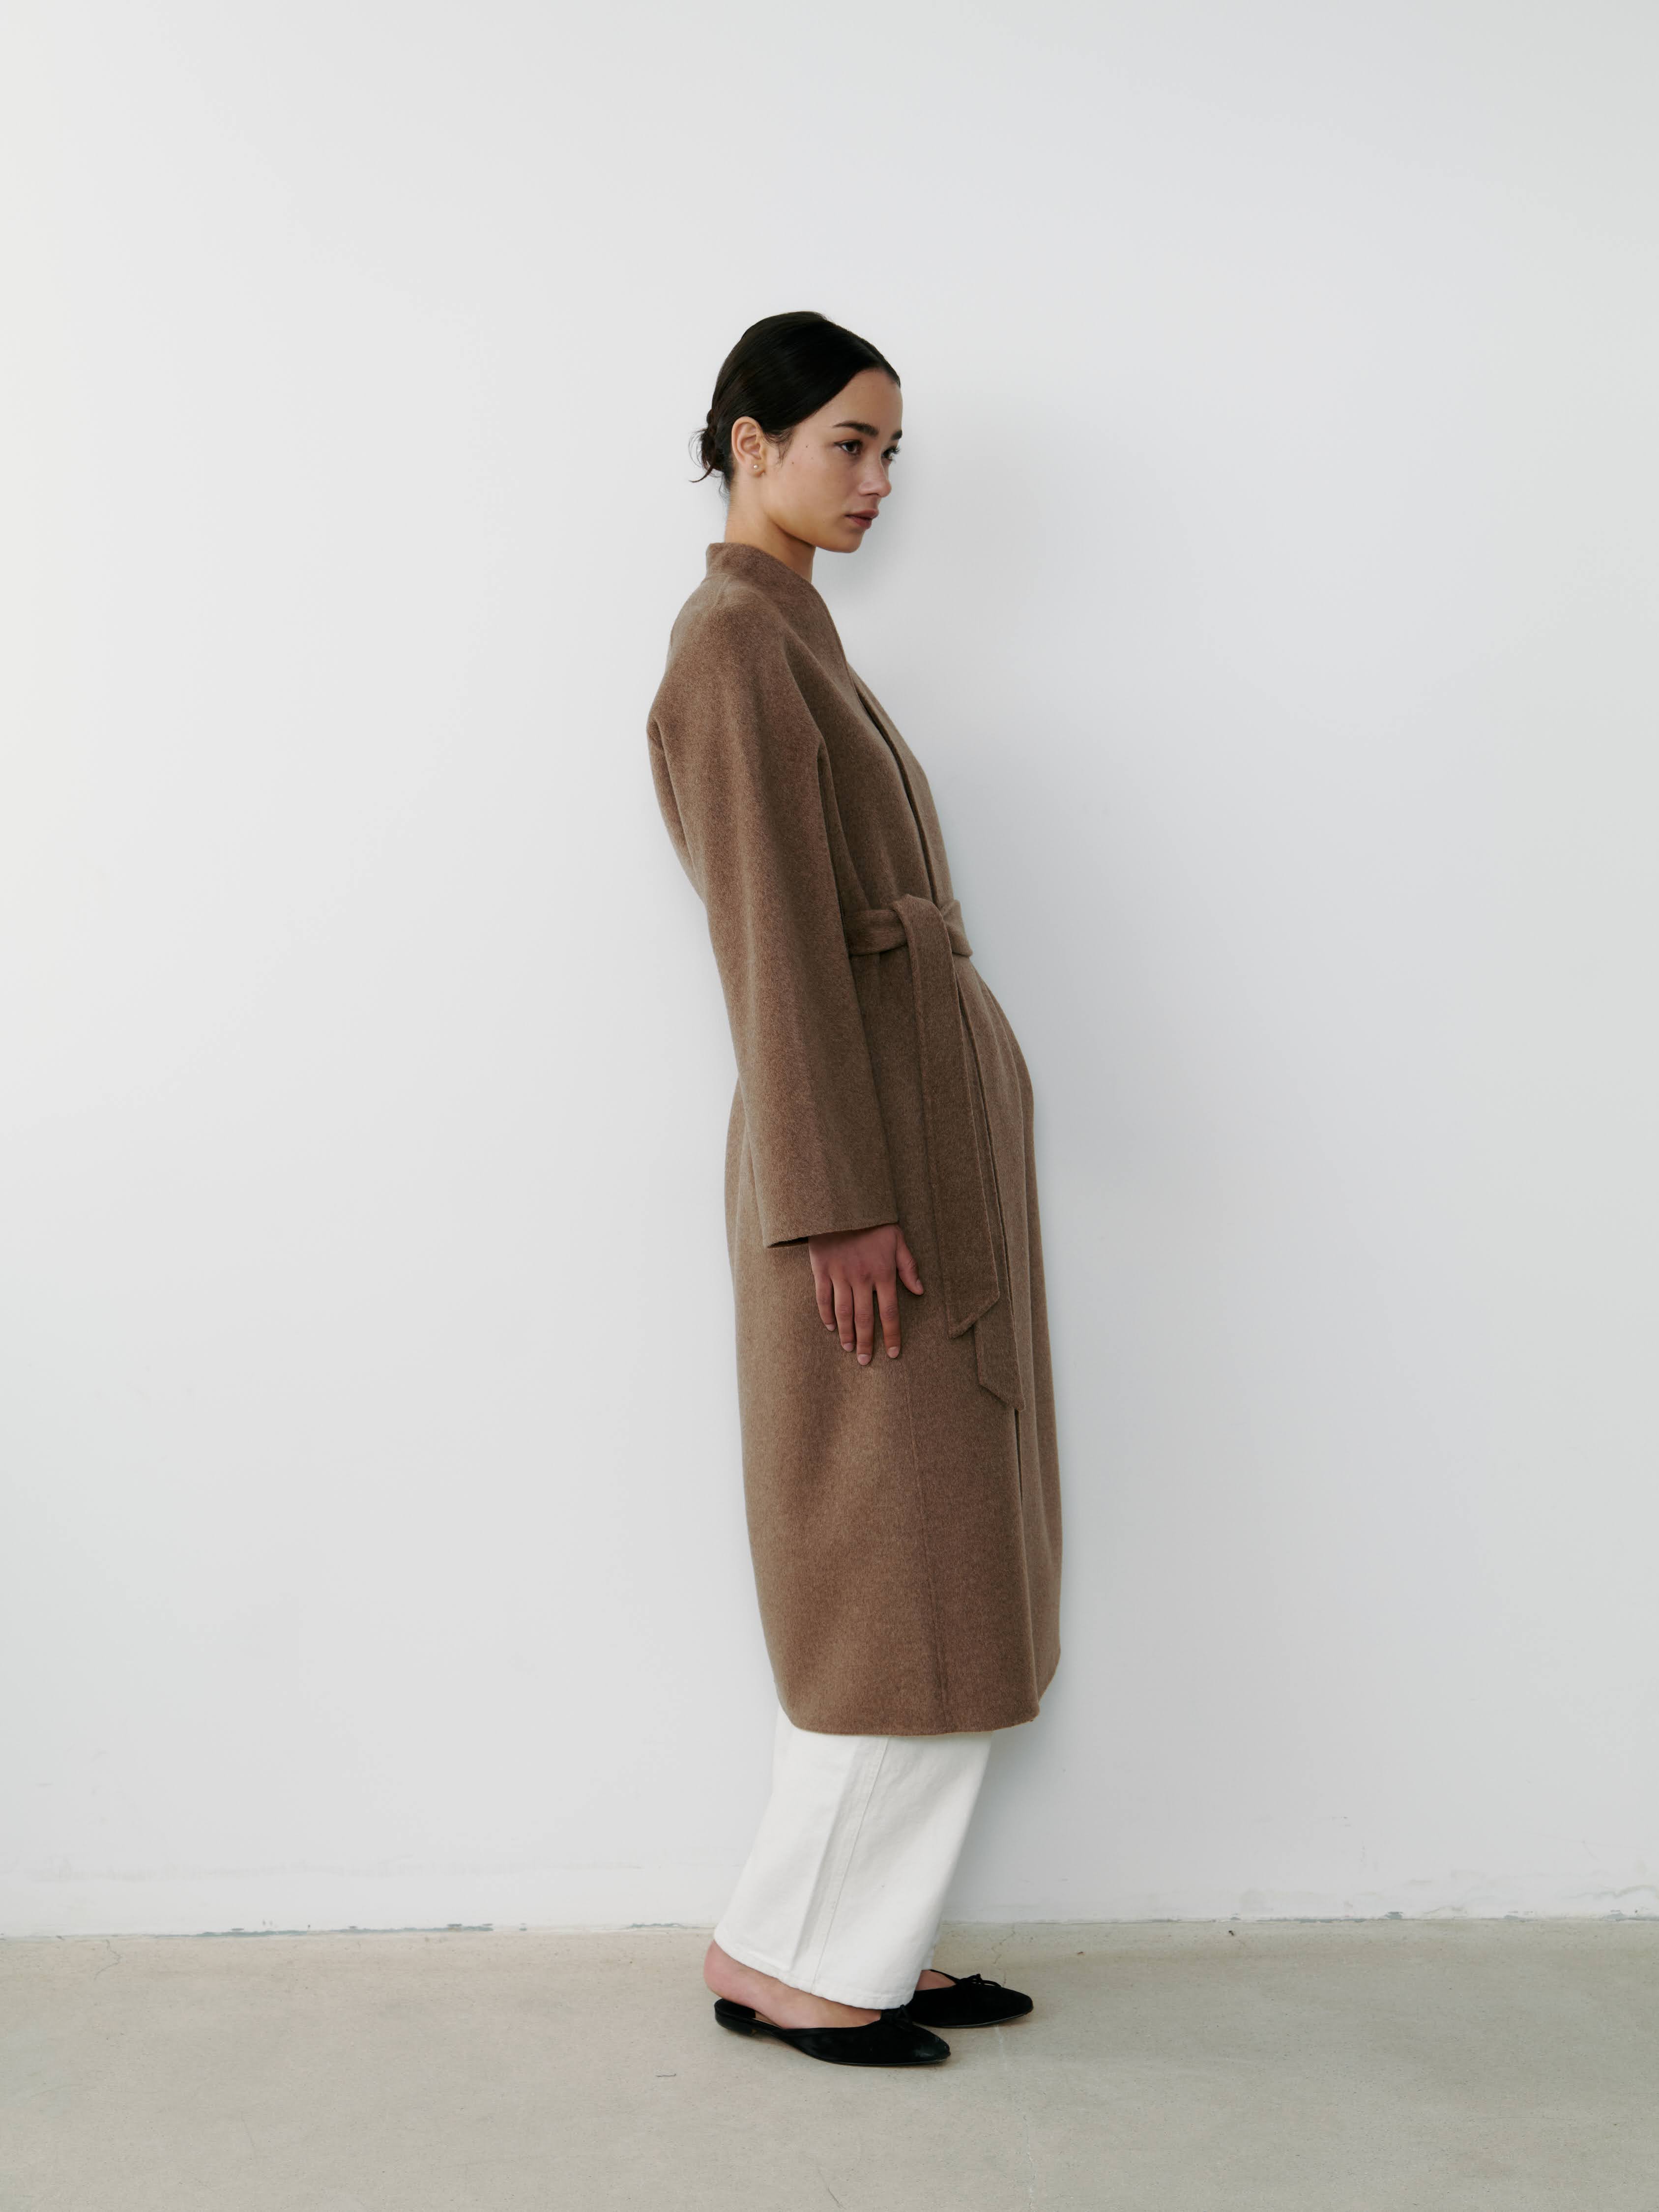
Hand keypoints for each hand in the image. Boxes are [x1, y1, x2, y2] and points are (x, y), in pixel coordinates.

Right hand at [807, 1222, 923, 1364]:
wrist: (842, 1203)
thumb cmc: (873, 1221)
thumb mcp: (897, 1240)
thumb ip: (908, 1267)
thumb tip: (920, 1291)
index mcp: (883, 1273)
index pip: (890, 1312)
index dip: (892, 1335)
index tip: (893, 1353)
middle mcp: (862, 1278)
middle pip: (865, 1318)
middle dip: (866, 1342)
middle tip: (865, 1361)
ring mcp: (840, 1275)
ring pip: (843, 1312)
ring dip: (846, 1333)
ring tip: (848, 1348)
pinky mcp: (821, 1269)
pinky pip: (822, 1298)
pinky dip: (826, 1315)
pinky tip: (831, 1327)